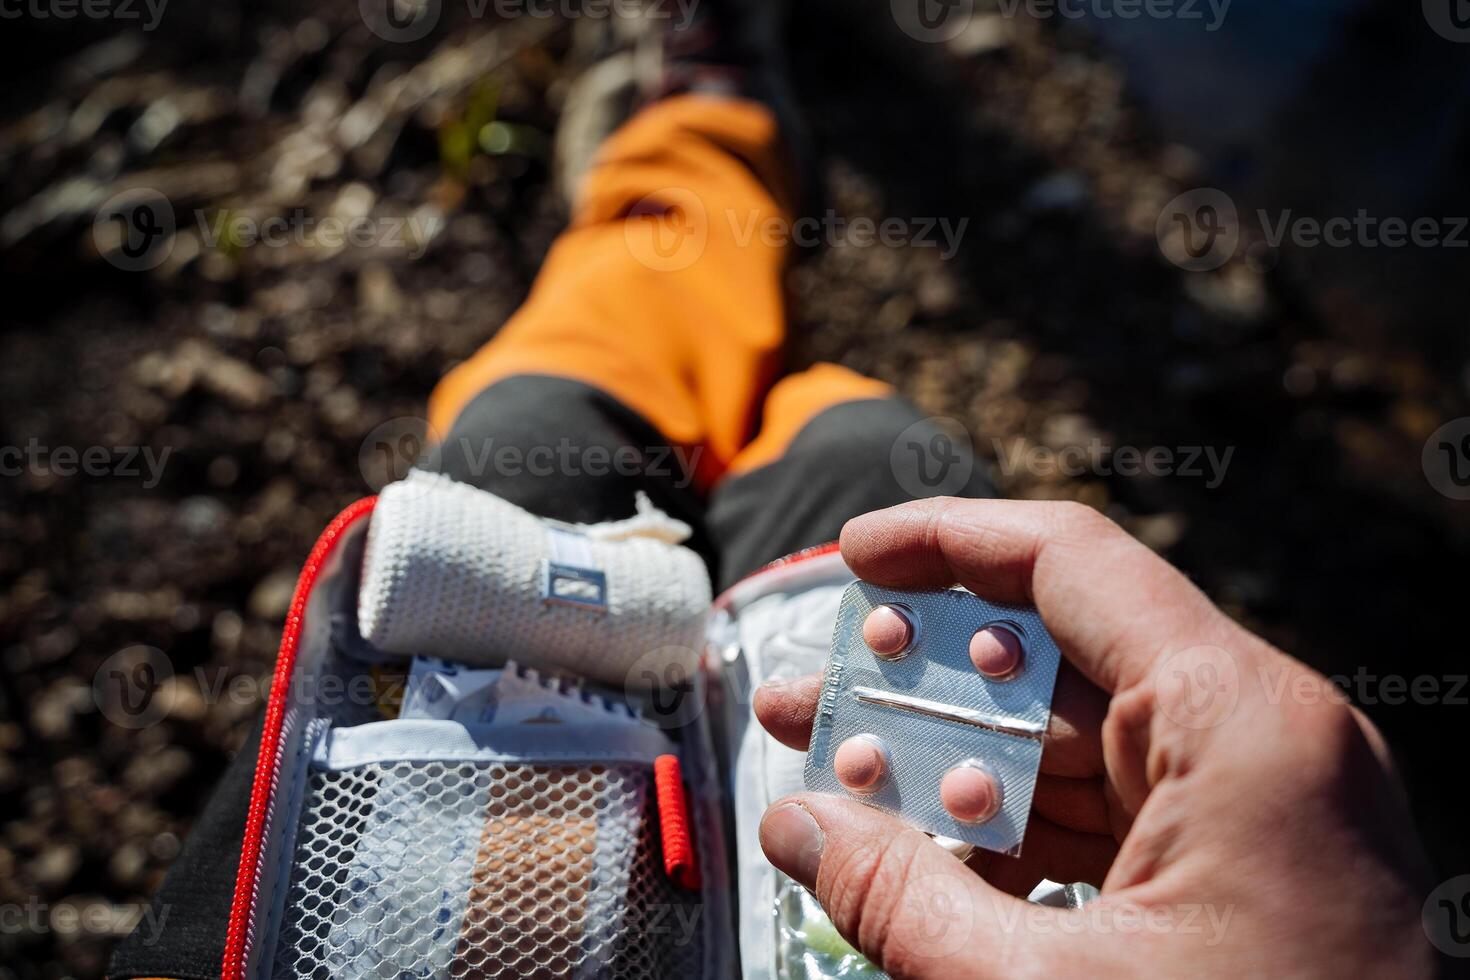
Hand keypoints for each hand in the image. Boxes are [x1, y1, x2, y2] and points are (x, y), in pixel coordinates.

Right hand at [755, 498, 1434, 977]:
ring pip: (1076, 747)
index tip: (854, 559)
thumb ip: (900, 899)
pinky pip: (1112, 818)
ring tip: (843, 785)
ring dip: (955, 766)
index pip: (1072, 565)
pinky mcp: (1248, 876)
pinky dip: (1017, 830)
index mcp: (1242, 729)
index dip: (946, 542)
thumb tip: (795, 828)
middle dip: (920, 684)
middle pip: (1059, 662)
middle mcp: (1264, 745)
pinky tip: (927, 857)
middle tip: (811, 701)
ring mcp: (1261, 813)